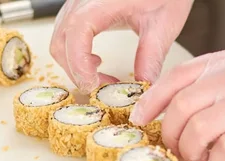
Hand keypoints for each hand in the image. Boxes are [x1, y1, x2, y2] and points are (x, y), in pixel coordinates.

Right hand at [49, 0, 193, 92]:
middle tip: (100, 87)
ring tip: (100, 76)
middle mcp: (82, 0)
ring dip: (74, 64)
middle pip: (61, 42)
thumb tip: (143, 85)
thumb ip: (151, 56)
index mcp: (100, 1)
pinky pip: (66, 34)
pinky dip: (75, 53)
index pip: (76, 34)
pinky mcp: (80, 7)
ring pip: (60, 40)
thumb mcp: (164, 22)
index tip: (93, 85)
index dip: (79, 64)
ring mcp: (78, 3)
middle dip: (76, 71)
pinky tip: (95, 60)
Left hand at [129, 44, 224, 160]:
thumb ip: (224, 78)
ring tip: (200, 158)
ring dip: (190, 151)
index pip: (176, 77)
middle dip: (168, 133)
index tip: (140, 119)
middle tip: (174, 148)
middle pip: (180, 106)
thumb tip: (188, 103)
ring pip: (197, 129)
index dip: (150, 100)